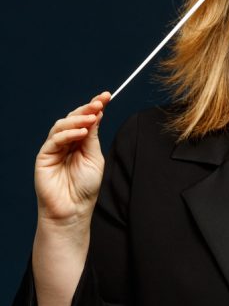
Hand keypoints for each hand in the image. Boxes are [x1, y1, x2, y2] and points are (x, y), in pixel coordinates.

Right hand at [35, 92, 111, 224]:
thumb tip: (96, 114)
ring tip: (93, 117)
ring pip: (63, 125)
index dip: (95, 106)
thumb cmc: (85, 188)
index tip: (106, 96)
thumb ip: (93, 138)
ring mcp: (54, 148)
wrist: (73, 210)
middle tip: (99, 101)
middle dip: (87, 108)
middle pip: (74, 119)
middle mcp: (67, 143)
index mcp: (81, 143)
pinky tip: (81, 133)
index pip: (86, 120)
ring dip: (79, 119)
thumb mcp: (94, 158)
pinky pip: (55, 139)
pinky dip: (68, 134)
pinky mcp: (44, 156)